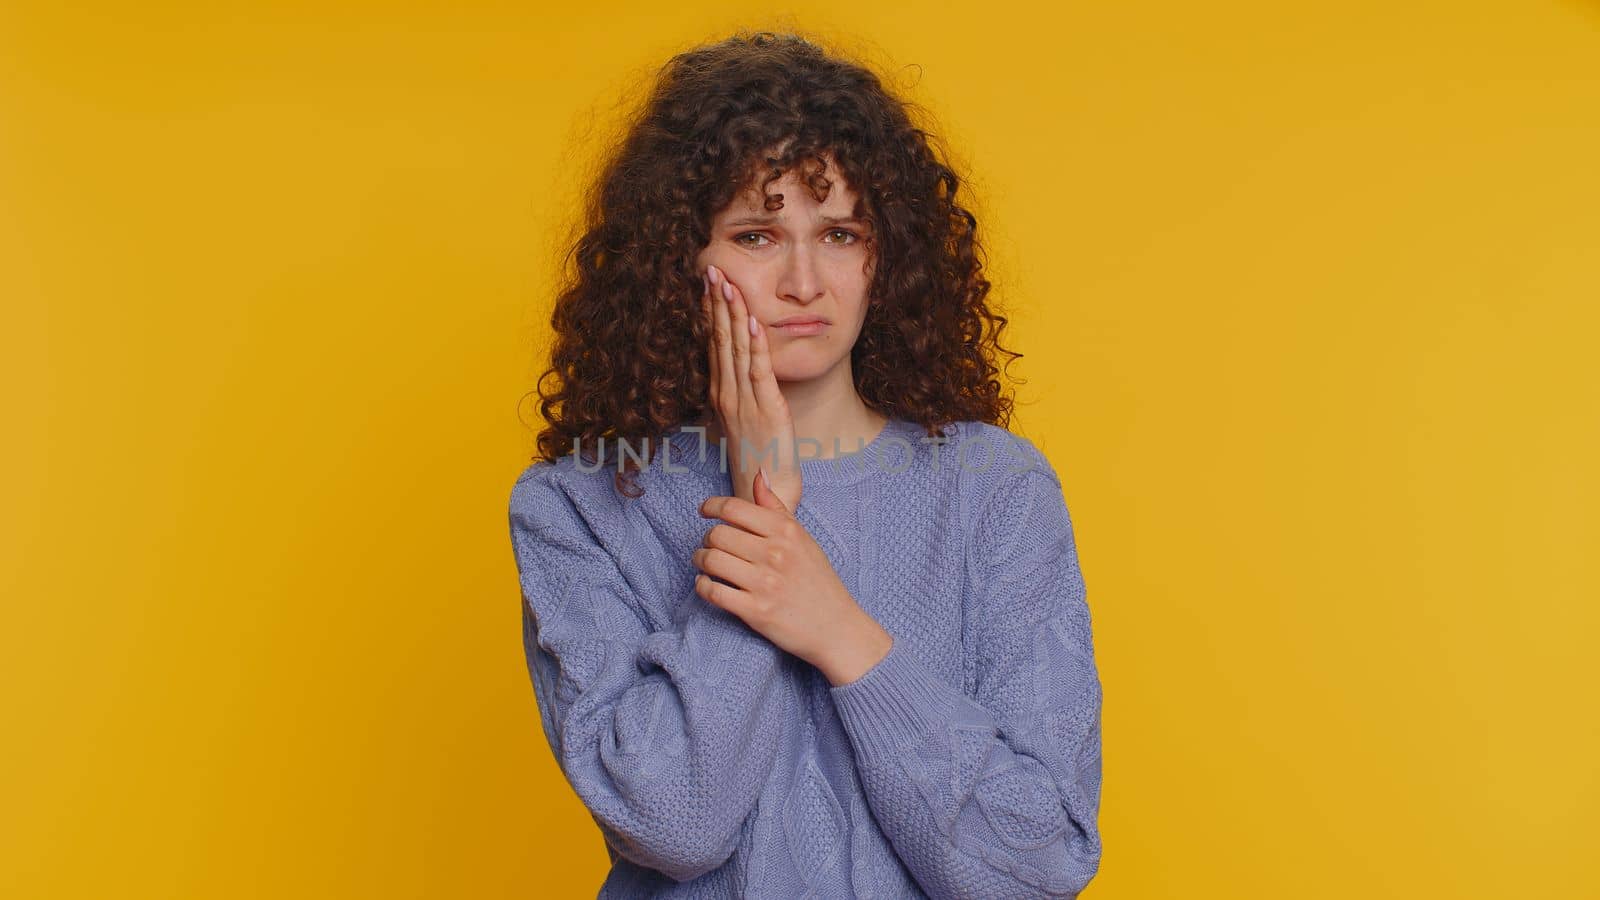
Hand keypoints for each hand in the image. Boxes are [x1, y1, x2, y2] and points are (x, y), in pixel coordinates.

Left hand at [692, 468, 891, 682]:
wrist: (835, 627)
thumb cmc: (818, 581)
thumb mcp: (803, 538)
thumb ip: (777, 508)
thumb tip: (759, 474)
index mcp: (786, 532)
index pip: (734, 508)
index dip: (711, 506)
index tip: (705, 510)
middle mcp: (775, 554)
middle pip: (718, 534)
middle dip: (707, 538)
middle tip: (711, 545)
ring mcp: (764, 583)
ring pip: (711, 560)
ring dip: (701, 560)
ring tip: (706, 563)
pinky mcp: (755, 611)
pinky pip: (712, 591)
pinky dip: (702, 585)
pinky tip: (707, 583)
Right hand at [701, 263, 802, 510]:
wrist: (762, 495)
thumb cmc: (756, 459)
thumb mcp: (742, 421)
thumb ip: (738, 394)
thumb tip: (736, 370)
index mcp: (722, 394)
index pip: (714, 344)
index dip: (711, 312)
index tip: (707, 282)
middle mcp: (728, 395)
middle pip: (720, 340)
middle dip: (716, 303)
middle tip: (710, 268)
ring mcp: (746, 402)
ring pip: (736, 350)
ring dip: (732, 315)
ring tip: (727, 284)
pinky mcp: (768, 411)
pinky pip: (760, 372)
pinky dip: (756, 346)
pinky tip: (752, 322)